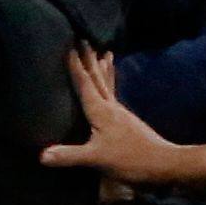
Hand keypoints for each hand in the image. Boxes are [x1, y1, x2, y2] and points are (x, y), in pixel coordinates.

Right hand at [39, 48, 190, 186]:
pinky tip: (111, 87)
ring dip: (104, 69)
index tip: (70, 48)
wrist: (165, 164)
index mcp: (102, 112)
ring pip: (109, 86)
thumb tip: (41, 155)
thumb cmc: (130, 159)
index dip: (77, 68)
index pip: (86, 85)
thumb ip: (69, 155)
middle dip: (90, 60)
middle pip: (99, 79)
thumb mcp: (96, 159)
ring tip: (104, 53)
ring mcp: (121, 114)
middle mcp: (112, 108)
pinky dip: (112, 85)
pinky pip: (114, 96)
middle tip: (85, 40)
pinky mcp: (127, 122)